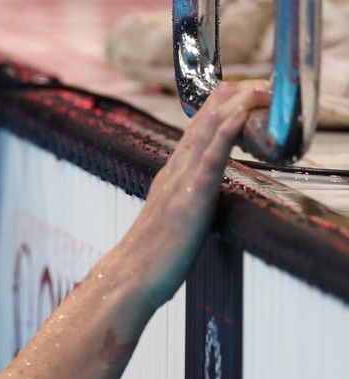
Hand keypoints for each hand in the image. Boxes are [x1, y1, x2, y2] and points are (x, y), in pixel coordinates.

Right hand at [128, 80, 271, 306]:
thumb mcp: (171, 220)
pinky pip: (211, 158)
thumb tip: (199, 199)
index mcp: (171, 175)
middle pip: (205, 120)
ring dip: (237, 104)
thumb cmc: (150, 259)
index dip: (223, 106)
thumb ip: (185, 202)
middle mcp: (174, 171)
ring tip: (261, 87)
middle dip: (237, 97)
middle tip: (264, 84)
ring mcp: (181, 182)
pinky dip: (226, 131)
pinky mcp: (191, 198)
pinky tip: (241, 113)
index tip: (248, 94)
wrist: (130, 279)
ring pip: (209, 130)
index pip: (198, 128)